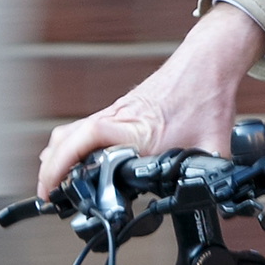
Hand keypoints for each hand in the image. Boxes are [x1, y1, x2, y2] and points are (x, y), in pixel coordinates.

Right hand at [35, 1, 264, 200]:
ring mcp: (117, 113)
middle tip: (46, 195)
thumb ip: (210, 177)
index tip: (52, 185)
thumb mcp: (213, 146)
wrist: (209, 62)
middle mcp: (120, 119)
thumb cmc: (207, 97)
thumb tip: (219, 202)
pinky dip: (70, 145)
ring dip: (56, 156)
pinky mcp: (120, 110)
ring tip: (52, 182)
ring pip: (72, 132)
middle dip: (49, 168)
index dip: (62, 162)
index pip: (88, 139)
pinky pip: (84, 128)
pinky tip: (71, 159)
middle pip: (67, 138)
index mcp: (139, 130)